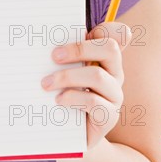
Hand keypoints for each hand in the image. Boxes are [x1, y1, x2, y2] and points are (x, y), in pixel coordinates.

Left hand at [41, 22, 131, 149]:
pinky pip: (94, 102)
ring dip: (67, 77)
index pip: (117, 35)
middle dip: (79, 49)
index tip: (86, 29)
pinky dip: (72, 98)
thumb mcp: (62, 70)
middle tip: (54, 56)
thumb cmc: (63, 92)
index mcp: (105, 57)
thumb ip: (61, 53)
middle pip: (110, 49)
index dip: (107, 28)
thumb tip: (43, 39)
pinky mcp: (108, 116)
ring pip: (98, 76)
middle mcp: (114, 72)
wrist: (68, 132)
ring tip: (45, 83)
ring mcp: (114, 94)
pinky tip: (58, 100)